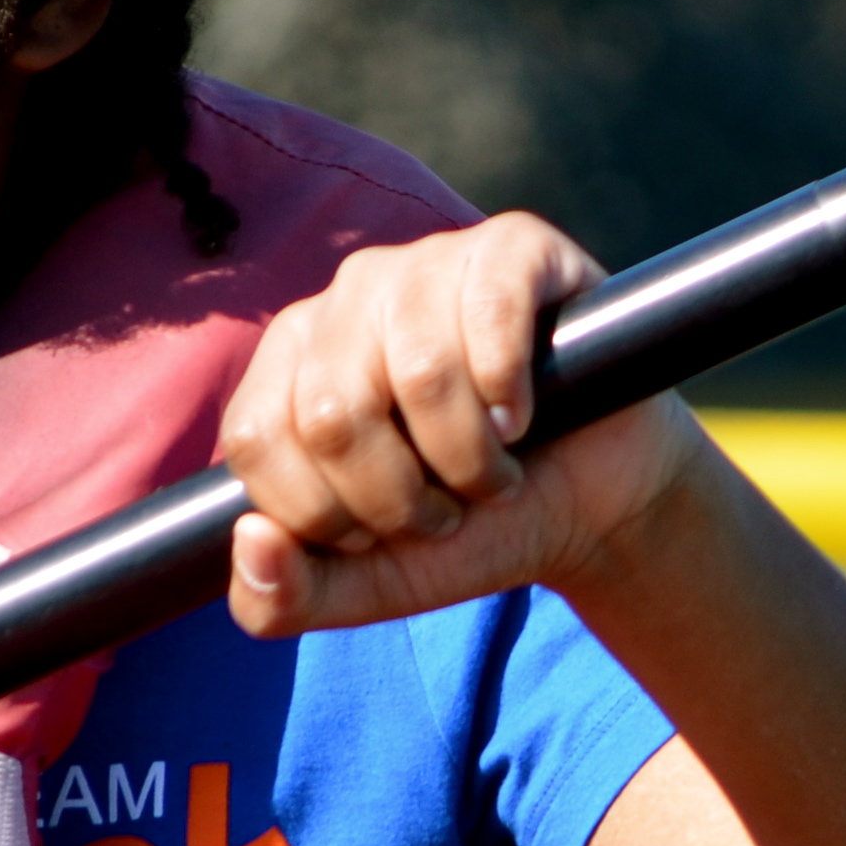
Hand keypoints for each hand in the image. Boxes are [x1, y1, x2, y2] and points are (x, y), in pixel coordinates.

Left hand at [218, 213, 693, 635]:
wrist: (594, 503)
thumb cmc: (473, 526)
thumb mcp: (367, 582)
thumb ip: (281, 598)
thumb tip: (251, 540)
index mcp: (289, 364)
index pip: (256, 438)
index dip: (324, 512)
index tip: (382, 529)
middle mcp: (345, 297)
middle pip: (331, 413)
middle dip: (403, 498)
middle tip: (449, 507)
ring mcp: (427, 262)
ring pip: (417, 372)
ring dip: (470, 459)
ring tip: (495, 471)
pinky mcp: (510, 247)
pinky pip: (489, 313)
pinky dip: (511, 391)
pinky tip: (526, 415)